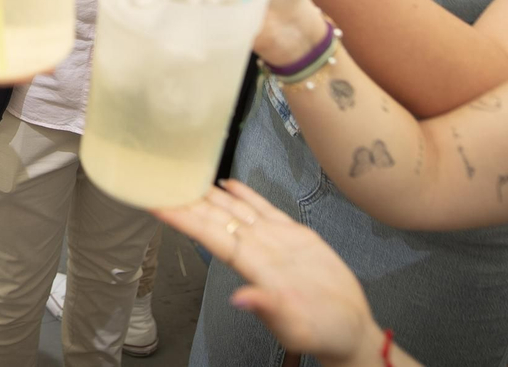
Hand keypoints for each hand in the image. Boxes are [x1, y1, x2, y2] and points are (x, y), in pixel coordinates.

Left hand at [157, 180, 383, 366]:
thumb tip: (241, 299)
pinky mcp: (295, 236)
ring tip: (190, 175)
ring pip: (236, 210)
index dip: (183, 219)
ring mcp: (275, 242)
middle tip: (165, 177)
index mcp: (253, 268)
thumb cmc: (323, 333)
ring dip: (212, 194)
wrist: (349, 330)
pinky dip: (247, 195)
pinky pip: (264, 209)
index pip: (208, 236)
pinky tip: (230, 184)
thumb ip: (268, 309)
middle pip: (215, 218)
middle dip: (190, 200)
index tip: (158, 204)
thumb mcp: (295, 326)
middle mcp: (258, 251)